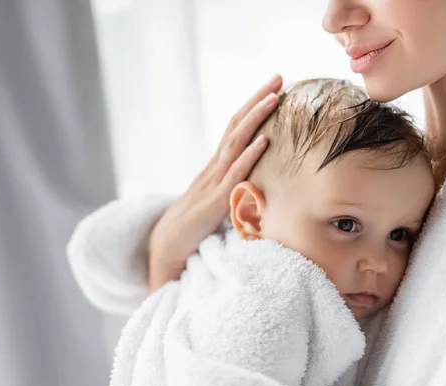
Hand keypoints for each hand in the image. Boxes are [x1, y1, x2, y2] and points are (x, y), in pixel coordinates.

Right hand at [147, 74, 282, 290]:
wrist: (167, 248)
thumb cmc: (194, 226)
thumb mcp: (216, 201)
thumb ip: (231, 187)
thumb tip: (254, 180)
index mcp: (215, 167)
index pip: (235, 128)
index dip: (253, 106)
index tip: (273, 87)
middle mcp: (213, 168)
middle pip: (236, 126)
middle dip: (257, 100)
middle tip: (278, 77)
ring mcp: (213, 182)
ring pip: (236, 143)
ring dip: (256, 118)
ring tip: (275, 98)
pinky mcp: (214, 202)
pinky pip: (234, 175)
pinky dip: (249, 156)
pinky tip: (264, 141)